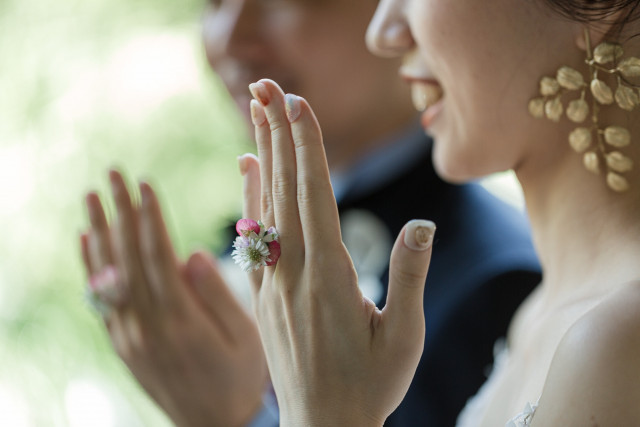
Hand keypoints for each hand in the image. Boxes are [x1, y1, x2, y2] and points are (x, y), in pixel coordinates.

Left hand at [81, 171, 267, 426]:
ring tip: (92, 196)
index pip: (158, 256)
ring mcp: (130, 336)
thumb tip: (192, 254)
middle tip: (111, 174)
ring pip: (108, 275)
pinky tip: (87, 241)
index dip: (150, 217)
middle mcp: (146, 326)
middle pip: (127, 258)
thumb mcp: (245, 338)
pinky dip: (92, 266)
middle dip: (120, 212)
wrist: (214, 425)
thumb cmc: (240, 378)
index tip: (144, 182)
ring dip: (99, 232)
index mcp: (180, 321)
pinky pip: (101, 298)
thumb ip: (217, 297)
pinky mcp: (124, 344)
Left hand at [243, 79, 435, 425]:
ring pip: (265, 208)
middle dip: (280, 135)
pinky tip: (248, 172)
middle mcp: (293, 273)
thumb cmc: (371, 386)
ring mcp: (273, 283)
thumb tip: (423, 223)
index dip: (306, 148)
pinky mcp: (264, 295)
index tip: (298, 104)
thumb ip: (410, 277)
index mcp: (329, 278)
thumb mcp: (404, 337)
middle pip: (285, 191)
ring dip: (263, 156)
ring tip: (255, 114)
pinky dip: (250, 199)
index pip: (315, 196)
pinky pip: (252, 238)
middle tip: (271, 88)